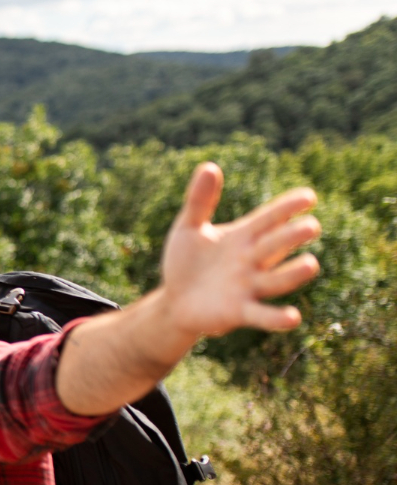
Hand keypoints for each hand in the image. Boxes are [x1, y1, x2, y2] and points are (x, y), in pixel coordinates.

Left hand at [160, 162, 320, 339]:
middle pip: (275, 246)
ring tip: (311, 264)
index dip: (287, 208)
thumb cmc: (187, 262)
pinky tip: (292, 318)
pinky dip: (275, 317)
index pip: (269, 219)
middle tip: (311, 226)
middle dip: (291, 237)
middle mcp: (252, 261)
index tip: (308, 196)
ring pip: (276, 280)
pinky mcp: (239, 312)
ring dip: (292, 274)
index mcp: (243, 237)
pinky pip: (261, 315)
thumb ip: (199, 201)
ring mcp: (248, 287)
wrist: (174, 301)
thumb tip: (210, 166)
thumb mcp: (188, 228)